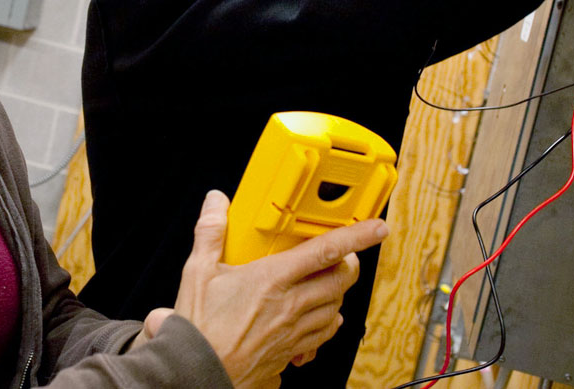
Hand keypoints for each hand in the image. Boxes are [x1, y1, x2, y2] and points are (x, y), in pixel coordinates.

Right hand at [163, 190, 387, 387]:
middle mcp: (290, 304)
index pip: (325, 251)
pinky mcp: (291, 350)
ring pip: (336, 306)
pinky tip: (321, 316)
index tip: (375, 227)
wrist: (198, 369)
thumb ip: (211, 232)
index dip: (356, 236)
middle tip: (345, 254)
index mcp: (272, 279)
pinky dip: (330, 322)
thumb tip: (216, 204)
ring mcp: (294, 330)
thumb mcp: (198, 272)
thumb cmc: (200, 327)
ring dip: (338, 291)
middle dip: (350, 263)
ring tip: (329, 281)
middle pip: (341, 279)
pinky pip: (324, 334)